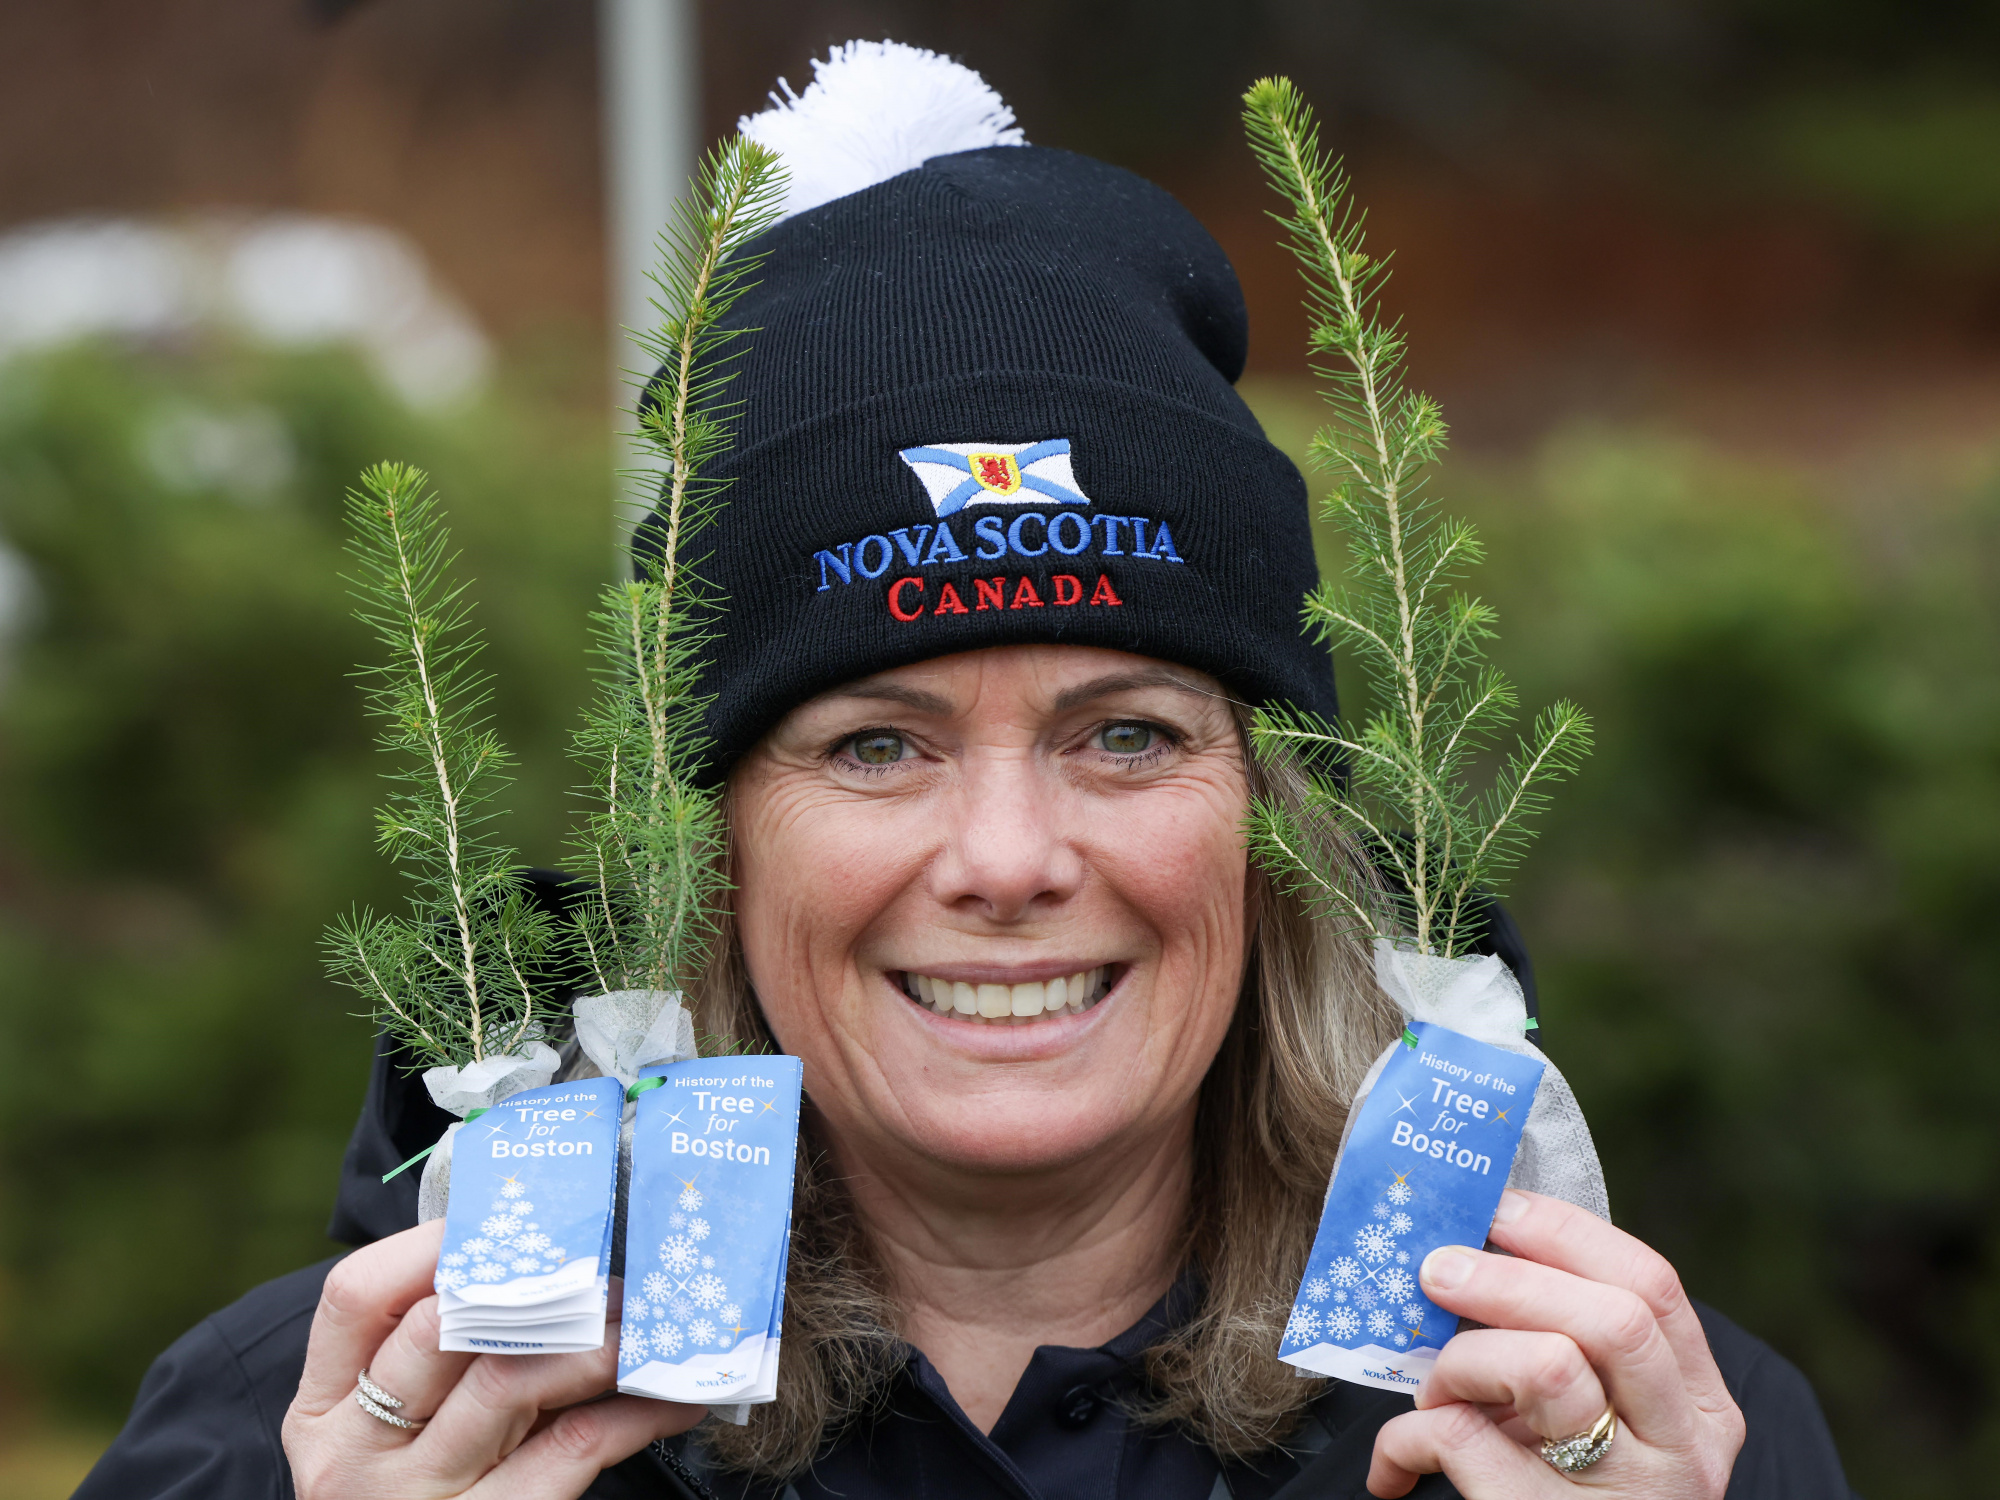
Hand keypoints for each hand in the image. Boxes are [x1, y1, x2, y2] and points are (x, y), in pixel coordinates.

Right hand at [282, 1220, 703, 1498]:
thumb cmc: (421, 1491)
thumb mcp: (395, 1428)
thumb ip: (440, 1355)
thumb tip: (543, 1259)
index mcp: (323, 1409)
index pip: (356, 1296)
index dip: (431, 1244)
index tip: (511, 1223)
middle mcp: (356, 1454)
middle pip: (442, 1328)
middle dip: (538, 1282)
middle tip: (605, 1265)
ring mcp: (421, 1496)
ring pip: (513, 1379)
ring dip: (598, 1339)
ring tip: (649, 1323)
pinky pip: (571, 1447)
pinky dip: (633, 1413)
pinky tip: (669, 1397)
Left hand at [1369, 1190, 1744, 1497]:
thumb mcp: (1589, 1422)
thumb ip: (1560, 1345)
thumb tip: (1467, 1245)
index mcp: (1698, 1406)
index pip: (1651, 1285)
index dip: (1564, 1231)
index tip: (1492, 1208)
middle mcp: (1684, 1451)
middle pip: (1610, 1317)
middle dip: (1507, 1277)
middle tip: (1433, 1270)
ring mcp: (1630, 1496)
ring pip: (1548, 1367)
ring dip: (1460, 1363)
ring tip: (1427, 1392)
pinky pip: (1465, 1443)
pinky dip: (1406, 1440)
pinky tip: (1392, 1470)